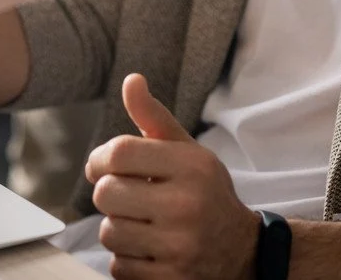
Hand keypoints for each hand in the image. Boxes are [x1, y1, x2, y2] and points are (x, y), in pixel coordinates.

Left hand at [85, 74, 259, 279]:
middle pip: (106, 194)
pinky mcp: (172, 279)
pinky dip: (126, 259)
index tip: (102, 166)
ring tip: (141, 224)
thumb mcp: (186, 150)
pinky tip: (149, 249)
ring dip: (117, 228)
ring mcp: (181, 246)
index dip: (99, 159)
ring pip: (108, 233)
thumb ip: (153, 118)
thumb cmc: (203, 192)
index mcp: (191, 165)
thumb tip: (131, 80)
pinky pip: (119, 267)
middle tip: (128, 197)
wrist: (242, 251)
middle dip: (110, 195)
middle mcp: (188, 205)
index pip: (118, 153)